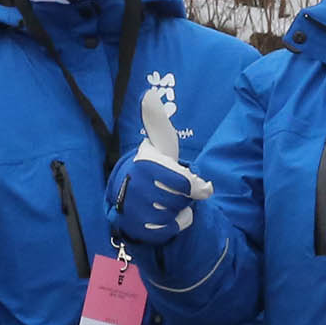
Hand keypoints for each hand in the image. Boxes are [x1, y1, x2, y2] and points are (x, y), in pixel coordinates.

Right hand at [108, 92, 210, 245]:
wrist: (129, 192)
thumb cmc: (153, 165)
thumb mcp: (159, 141)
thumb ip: (157, 121)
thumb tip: (149, 94)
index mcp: (145, 167)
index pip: (187, 184)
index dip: (196, 186)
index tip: (194, 183)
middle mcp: (137, 189)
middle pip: (182, 200)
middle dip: (182, 196)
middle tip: (171, 189)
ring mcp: (135, 211)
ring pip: (176, 215)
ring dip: (177, 210)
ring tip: (165, 200)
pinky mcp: (137, 229)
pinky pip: (169, 230)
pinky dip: (172, 225)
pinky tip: (162, 215)